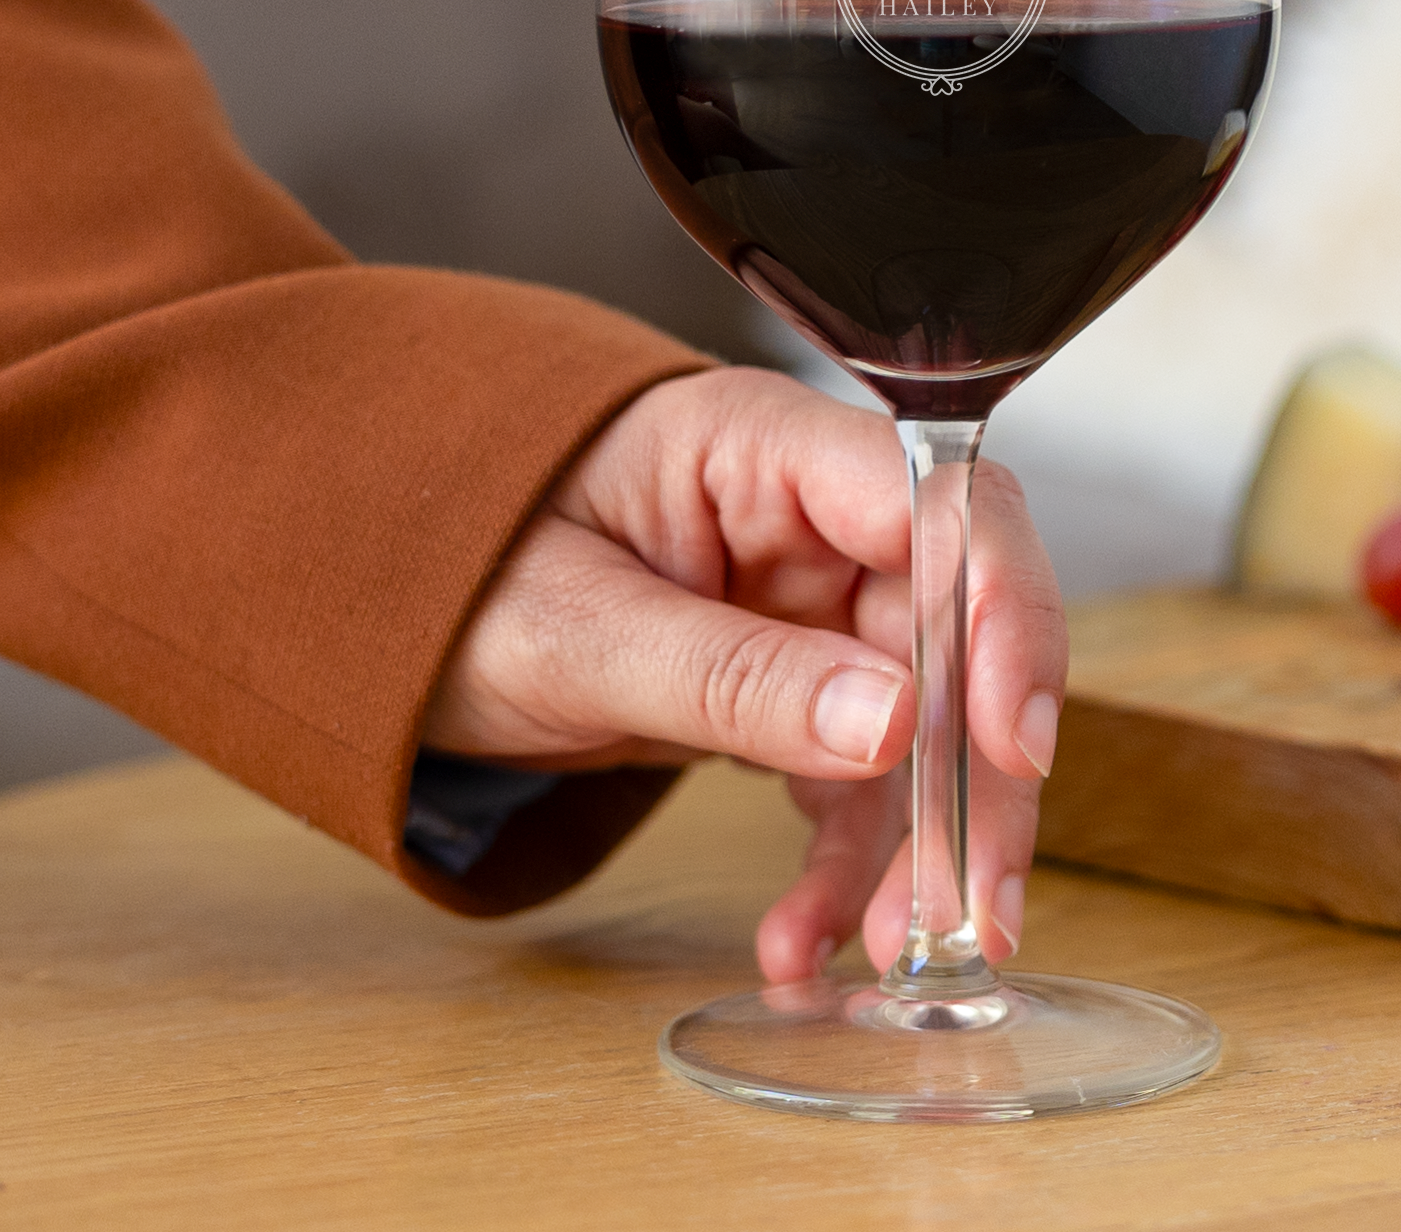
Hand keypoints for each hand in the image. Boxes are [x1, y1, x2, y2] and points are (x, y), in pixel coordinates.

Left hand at [421, 366, 1066, 982]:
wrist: (391, 610)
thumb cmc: (462, 572)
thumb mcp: (578, 632)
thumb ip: (732, 675)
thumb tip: (891, 724)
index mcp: (763, 448)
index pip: (940, 502)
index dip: (1001, 611)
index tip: (1009, 742)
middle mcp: (812, 517)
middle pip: (958, 624)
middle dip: (974, 769)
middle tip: (975, 899)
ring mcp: (811, 600)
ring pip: (925, 716)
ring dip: (919, 841)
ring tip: (888, 951)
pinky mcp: (798, 679)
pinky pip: (855, 772)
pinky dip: (842, 861)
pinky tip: (807, 934)